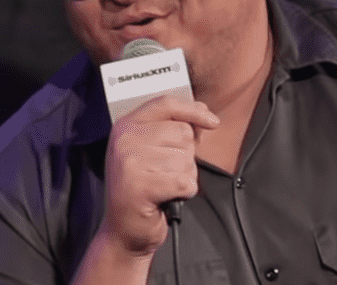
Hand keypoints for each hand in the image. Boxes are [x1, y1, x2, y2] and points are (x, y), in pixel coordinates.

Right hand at [99, 95, 219, 255]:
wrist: (124, 231)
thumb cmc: (143, 189)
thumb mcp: (151, 151)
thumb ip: (174, 127)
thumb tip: (203, 112)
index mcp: (126, 126)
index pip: (166, 104)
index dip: (193, 110)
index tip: (212, 121)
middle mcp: (124, 139)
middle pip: (182, 132)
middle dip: (185, 156)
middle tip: (165, 173)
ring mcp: (129, 162)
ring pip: (185, 159)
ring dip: (184, 176)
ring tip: (164, 186)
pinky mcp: (139, 186)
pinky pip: (185, 181)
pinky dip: (184, 192)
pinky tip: (167, 197)